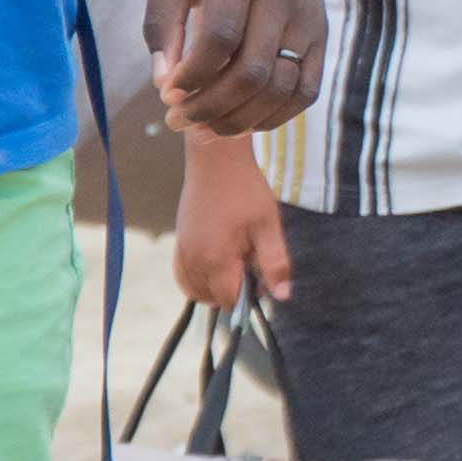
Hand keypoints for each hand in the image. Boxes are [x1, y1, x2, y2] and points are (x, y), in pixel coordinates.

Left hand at [148, 0, 331, 135]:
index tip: (167, 93)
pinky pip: (307, 89)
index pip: (220, 38)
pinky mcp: (322, 31)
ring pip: (281, 87)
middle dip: (209, 107)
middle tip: (178, 120)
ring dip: (240, 118)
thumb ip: (161, 21)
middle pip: (251, 70)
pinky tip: (243, 120)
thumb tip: (164, 84)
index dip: (192, 76)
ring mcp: (308, 14)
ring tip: (205, 127)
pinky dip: (276, 115)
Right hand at [171, 136, 291, 309]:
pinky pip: (183, 275)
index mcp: (216, 259)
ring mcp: (182, 251)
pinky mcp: (179, 242)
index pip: (229, 300)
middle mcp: (193, 260)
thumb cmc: (245, 190)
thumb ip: (275, 263)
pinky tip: (217, 263)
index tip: (260, 276)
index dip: (248, 296)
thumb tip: (282, 296)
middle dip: (232, 290)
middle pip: (212, 298)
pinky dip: (198, 279)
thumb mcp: (268, 226)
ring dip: (215, 286)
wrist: (217, 160)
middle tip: (250, 262)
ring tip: (235, 260)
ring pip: (195, 290)